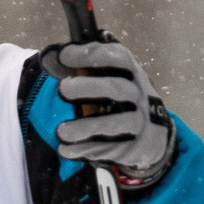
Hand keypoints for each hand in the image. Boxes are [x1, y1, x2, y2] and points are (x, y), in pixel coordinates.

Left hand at [50, 39, 175, 188]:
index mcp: (132, 72)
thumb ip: (83, 67)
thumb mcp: (111, 79)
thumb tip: (49, 57)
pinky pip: (111, 149)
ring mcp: (140, 121)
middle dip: (88, 87)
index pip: (117, 57)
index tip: (63, 55)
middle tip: (61, 89)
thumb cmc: (122, 99)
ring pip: (116, 123)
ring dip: (87, 127)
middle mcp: (139, 94)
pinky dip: (87, 149)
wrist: (154, 136)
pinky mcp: (135, 147)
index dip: (91, 54)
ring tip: (61, 131)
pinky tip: (66, 149)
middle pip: (117, 88)